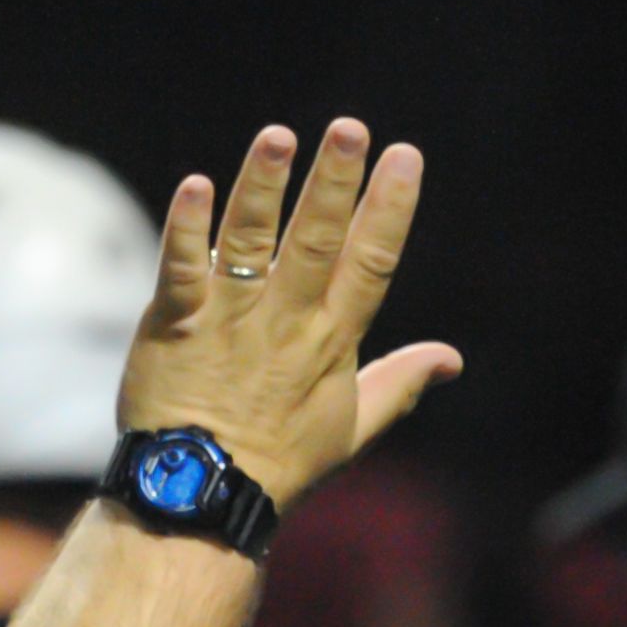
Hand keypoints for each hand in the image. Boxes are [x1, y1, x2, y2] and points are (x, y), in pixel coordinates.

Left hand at [118, 119, 462, 507]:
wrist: (197, 498)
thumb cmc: (275, 463)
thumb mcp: (350, 429)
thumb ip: (399, 383)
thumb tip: (451, 359)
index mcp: (330, 341)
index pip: (370, 265)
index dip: (389, 210)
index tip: (405, 158)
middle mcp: (284, 322)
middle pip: (316, 242)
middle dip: (334, 183)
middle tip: (350, 129)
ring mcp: (228, 321)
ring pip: (249, 242)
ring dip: (263, 188)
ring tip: (278, 138)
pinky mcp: (174, 325)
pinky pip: (181, 270)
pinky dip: (187, 229)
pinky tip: (195, 186)